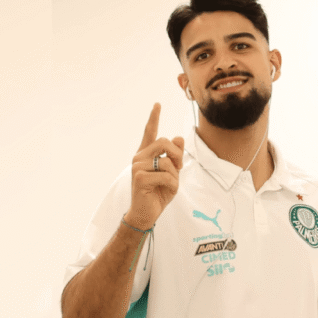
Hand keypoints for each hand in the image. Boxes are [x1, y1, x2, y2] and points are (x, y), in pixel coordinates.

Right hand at [124, 103, 184, 230]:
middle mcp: (139, 157)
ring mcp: (137, 167)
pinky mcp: (140, 178)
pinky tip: (166, 191)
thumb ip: (175, 157)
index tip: (157, 104)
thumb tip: (178, 137)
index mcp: (146, 154)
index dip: (154, 118)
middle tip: (179, 168)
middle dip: (178, 155)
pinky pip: (166, 176)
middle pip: (165, 142)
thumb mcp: (172, 173)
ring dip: (175, 175)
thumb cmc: (158, 193)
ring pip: (167, 161)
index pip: (150, 132)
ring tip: (169, 185)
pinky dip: (172, 184)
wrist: (147, 213)